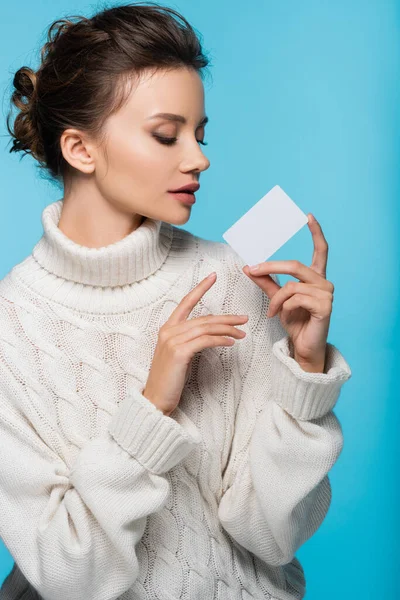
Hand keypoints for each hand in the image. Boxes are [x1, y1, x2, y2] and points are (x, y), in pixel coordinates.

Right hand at [143, 273, 247, 415]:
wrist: (155, 400)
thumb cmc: (168, 379)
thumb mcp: (178, 355)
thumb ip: (188, 341)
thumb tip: (209, 335)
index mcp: (167, 328)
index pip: (186, 303)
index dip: (200, 288)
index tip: (213, 276)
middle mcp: (168, 331)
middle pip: (203, 318)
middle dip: (225, 317)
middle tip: (243, 318)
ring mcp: (172, 341)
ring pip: (206, 328)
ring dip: (227, 330)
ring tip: (242, 333)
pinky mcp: (179, 352)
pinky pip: (205, 341)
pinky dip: (220, 340)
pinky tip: (231, 342)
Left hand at [242, 214, 333, 370]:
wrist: (303, 346)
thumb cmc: (295, 321)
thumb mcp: (277, 299)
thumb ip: (265, 282)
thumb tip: (248, 267)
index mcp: (315, 277)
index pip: (321, 250)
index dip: (316, 232)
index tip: (308, 216)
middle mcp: (324, 282)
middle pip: (295, 265)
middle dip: (270, 266)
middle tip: (251, 269)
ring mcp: (327, 294)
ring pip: (291, 285)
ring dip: (276, 299)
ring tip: (272, 312)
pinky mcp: (325, 306)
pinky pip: (295, 298)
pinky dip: (283, 307)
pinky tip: (283, 316)